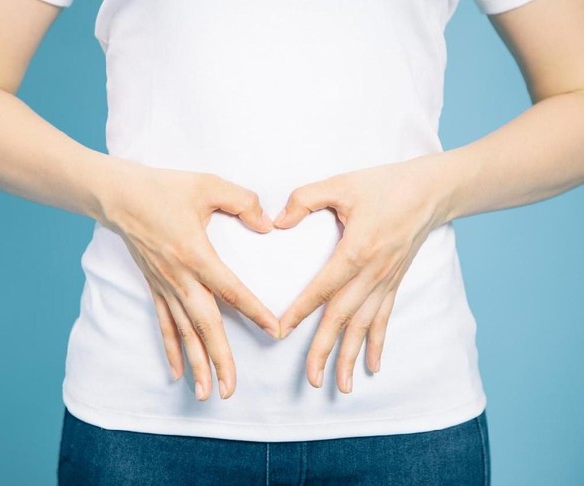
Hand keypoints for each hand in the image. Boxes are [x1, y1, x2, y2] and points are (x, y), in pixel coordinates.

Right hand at [97, 156, 280, 400]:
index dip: (255, 311)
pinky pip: (165, 323)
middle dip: (219, 358)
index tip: (275, 331)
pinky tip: (177, 371)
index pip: (231, 290)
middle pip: (204, 324)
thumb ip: (243, 201)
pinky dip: (172, 348)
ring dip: (196, 363)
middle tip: (230, 389)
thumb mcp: (208, 185)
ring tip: (207, 392)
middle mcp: (179, 277)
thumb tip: (267, 225)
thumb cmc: (164, 188)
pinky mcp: (154, 287)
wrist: (118, 195)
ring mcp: (164, 286)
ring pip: (184, 332)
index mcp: (196, 253)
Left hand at [272, 155, 450, 393]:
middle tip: (312, 379)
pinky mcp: (394, 283)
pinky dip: (378, 343)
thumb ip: (305, 199)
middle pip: (343, 317)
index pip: (322, 287)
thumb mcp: (341, 184)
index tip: (281, 331)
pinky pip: (385, 318)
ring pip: (364, 326)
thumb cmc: (384, 185)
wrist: (430, 191)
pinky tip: (374, 366)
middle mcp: (372, 273)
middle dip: (325, 350)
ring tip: (340, 386)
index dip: (300, 310)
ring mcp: (386, 281)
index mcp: (356, 250)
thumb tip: (277, 221)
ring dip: (351, 356)